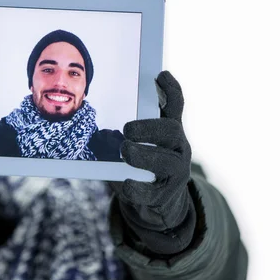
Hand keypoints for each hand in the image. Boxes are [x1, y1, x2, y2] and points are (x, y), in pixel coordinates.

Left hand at [110, 71, 196, 254]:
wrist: (158, 204)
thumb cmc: (144, 166)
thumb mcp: (136, 145)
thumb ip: (121, 135)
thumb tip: (100, 135)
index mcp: (169, 131)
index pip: (175, 106)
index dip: (171, 90)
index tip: (161, 75)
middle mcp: (178, 148)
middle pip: (171, 131)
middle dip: (149, 128)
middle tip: (127, 130)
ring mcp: (177, 172)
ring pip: (167, 161)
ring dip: (144, 155)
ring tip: (126, 152)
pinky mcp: (168, 195)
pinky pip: (155, 193)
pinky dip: (139, 188)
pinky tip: (126, 184)